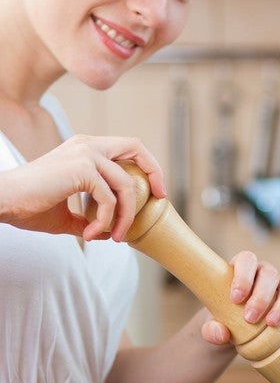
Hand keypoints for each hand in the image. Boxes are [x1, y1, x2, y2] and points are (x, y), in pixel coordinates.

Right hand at [0, 134, 165, 240]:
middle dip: (154, 173)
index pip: (128, 147)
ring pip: (125, 185)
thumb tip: (109, 233)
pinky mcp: (81, 168)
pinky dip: (105, 221)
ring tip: (115, 237)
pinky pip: (109, 199)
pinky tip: (90, 235)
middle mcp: (88, 145)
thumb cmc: (28, 207)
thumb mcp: (67, 215)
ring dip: (125, 216)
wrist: (2, 202)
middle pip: (137, 149)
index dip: (148, 166)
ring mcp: (85, 154)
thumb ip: (90, 219)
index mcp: (85, 149)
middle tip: (160, 200)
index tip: (156, 192)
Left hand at [201, 251, 279, 344]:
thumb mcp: (210, 326)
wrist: (236, 332)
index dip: (243, 276)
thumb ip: (210, 330)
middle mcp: (263, 273)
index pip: (247, 260)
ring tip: (272, 323)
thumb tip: (221, 334)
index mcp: (241, 269)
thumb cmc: (222, 321)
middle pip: (269, 273)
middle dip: (261, 296)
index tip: (235, 298)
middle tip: (250, 318)